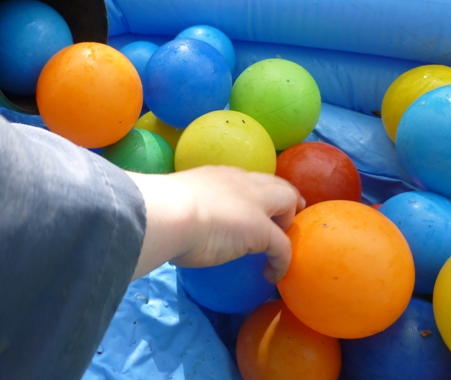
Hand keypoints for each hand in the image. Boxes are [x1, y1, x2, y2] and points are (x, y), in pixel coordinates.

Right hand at [128, 165, 304, 283]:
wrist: (168, 212)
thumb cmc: (162, 208)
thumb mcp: (176, 201)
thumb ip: (184, 209)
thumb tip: (177, 226)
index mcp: (219, 175)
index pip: (247, 179)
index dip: (256, 192)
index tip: (254, 206)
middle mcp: (241, 182)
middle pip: (277, 185)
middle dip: (284, 200)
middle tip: (283, 220)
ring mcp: (255, 205)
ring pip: (288, 203)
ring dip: (286, 223)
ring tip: (279, 247)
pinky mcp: (262, 231)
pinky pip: (283, 247)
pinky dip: (282, 262)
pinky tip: (272, 275)